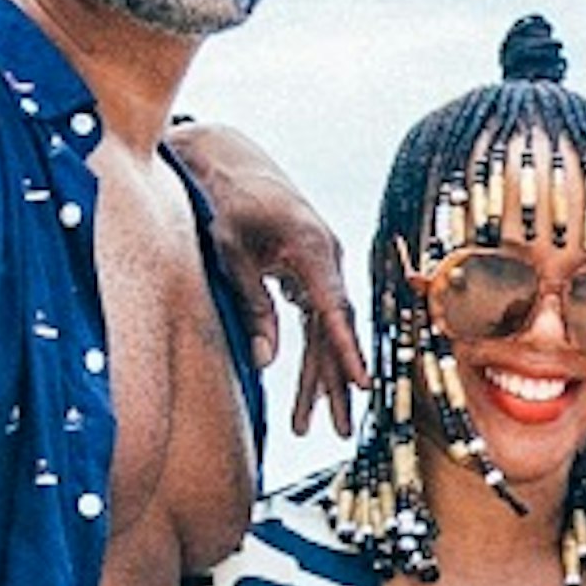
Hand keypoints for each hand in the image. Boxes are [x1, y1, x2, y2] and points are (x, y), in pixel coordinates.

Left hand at [169, 119, 364, 437]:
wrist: (226, 157)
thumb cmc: (223, 200)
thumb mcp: (229, 252)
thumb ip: (251, 306)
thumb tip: (265, 363)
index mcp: (310, 248)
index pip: (334, 310)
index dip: (347, 350)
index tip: (362, 384)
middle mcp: (324, 257)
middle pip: (335, 329)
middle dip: (334, 382)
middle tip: (336, 428)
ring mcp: (318, 264)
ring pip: (325, 330)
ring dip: (320, 376)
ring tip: (311, 424)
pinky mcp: (306, 270)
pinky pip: (315, 319)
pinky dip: (311, 352)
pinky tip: (309, 387)